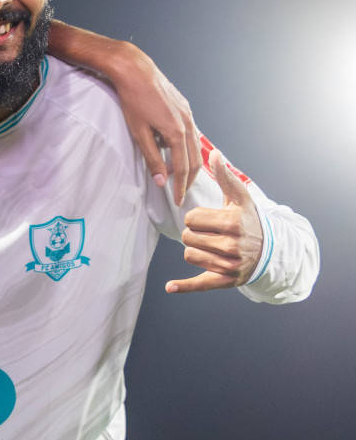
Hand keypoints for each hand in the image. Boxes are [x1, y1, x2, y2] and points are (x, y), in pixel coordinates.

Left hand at [112, 47, 200, 205]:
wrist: (136, 70)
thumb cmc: (133, 100)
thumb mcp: (138, 133)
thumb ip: (151, 157)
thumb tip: (161, 181)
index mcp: (177, 132)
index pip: (184, 168)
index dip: (181, 186)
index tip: (178, 200)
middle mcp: (188, 123)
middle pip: (196, 159)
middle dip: (190, 179)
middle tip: (182, 192)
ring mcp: (188, 114)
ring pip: (195, 146)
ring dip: (189, 163)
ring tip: (178, 175)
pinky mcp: (185, 108)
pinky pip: (191, 133)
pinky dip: (186, 147)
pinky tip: (173, 150)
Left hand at [166, 151, 263, 293]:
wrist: (269, 250)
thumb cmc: (248, 220)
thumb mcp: (240, 198)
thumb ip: (225, 176)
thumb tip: (214, 153)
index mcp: (233, 223)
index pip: (191, 219)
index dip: (196, 218)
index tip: (210, 220)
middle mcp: (233, 245)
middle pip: (187, 237)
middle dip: (195, 234)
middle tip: (212, 234)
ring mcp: (229, 265)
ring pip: (189, 255)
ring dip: (196, 250)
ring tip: (214, 247)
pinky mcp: (225, 281)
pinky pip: (199, 284)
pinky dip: (183, 286)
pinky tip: (170, 287)